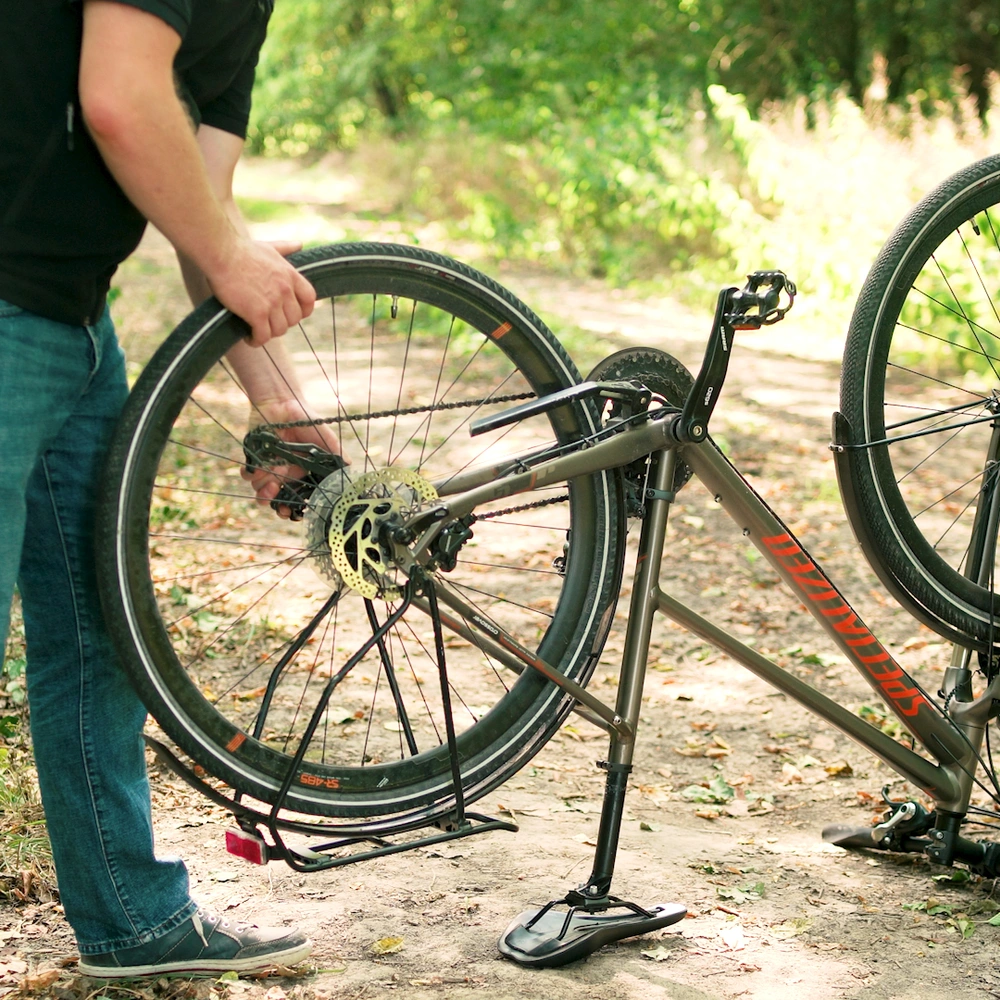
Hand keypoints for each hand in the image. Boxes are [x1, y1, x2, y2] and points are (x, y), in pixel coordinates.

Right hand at [209, 238, 315, 345]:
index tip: (292, 314)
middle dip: (282, 323)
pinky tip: (248, 338)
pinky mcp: (257, 313)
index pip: (309, 299)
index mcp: (291, 275)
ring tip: (257, 331)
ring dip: (269, 333)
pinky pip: (263, 336)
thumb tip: (300, 244)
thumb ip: (286, 248)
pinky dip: (256, 340)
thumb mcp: (269, 247)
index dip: (303, 310)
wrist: (222, 252)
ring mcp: (272, 302)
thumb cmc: (241, 249)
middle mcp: (285, 290)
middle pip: (294, 318)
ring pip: (279, 330)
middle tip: (268, 322)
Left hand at [243, 399, 344, 518]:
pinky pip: (248, 474)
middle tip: (278, 505)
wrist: (283, 403)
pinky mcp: (255, 458)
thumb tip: (351, 472)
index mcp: (304, 473)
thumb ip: (338, 457)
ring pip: (262, 490)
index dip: (295, 510)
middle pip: (278, 499)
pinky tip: (256, 470)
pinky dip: (250, 475)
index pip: (299, 498)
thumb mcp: (327, 440)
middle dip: (277, 505)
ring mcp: (270, 467)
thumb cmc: (307, 421)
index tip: (293, 514)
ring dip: (263, 492)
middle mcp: (287, 473)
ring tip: (269, 486)